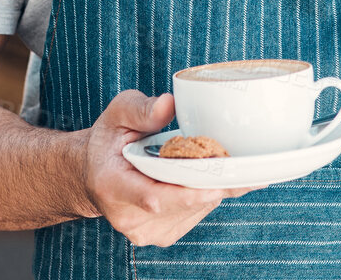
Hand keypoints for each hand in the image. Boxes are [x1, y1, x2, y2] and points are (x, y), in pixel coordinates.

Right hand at [78, 89, 259, 246]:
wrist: (95, 174)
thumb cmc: (109, 141)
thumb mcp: (116, 114)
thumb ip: (140, 108)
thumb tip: (169, 104)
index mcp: (112, 186)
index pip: (153, 198)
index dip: (187, 194)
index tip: (217, 184)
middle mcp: (128, 216)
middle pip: (183, 204)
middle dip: (215, 183)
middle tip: (245, 164)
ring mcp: (146, 231)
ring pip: (195, 209)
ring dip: (214, 187)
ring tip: (225, 161)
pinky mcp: (162, 235)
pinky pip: (197, 214)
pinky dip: (208, 194)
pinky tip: (207, 175)